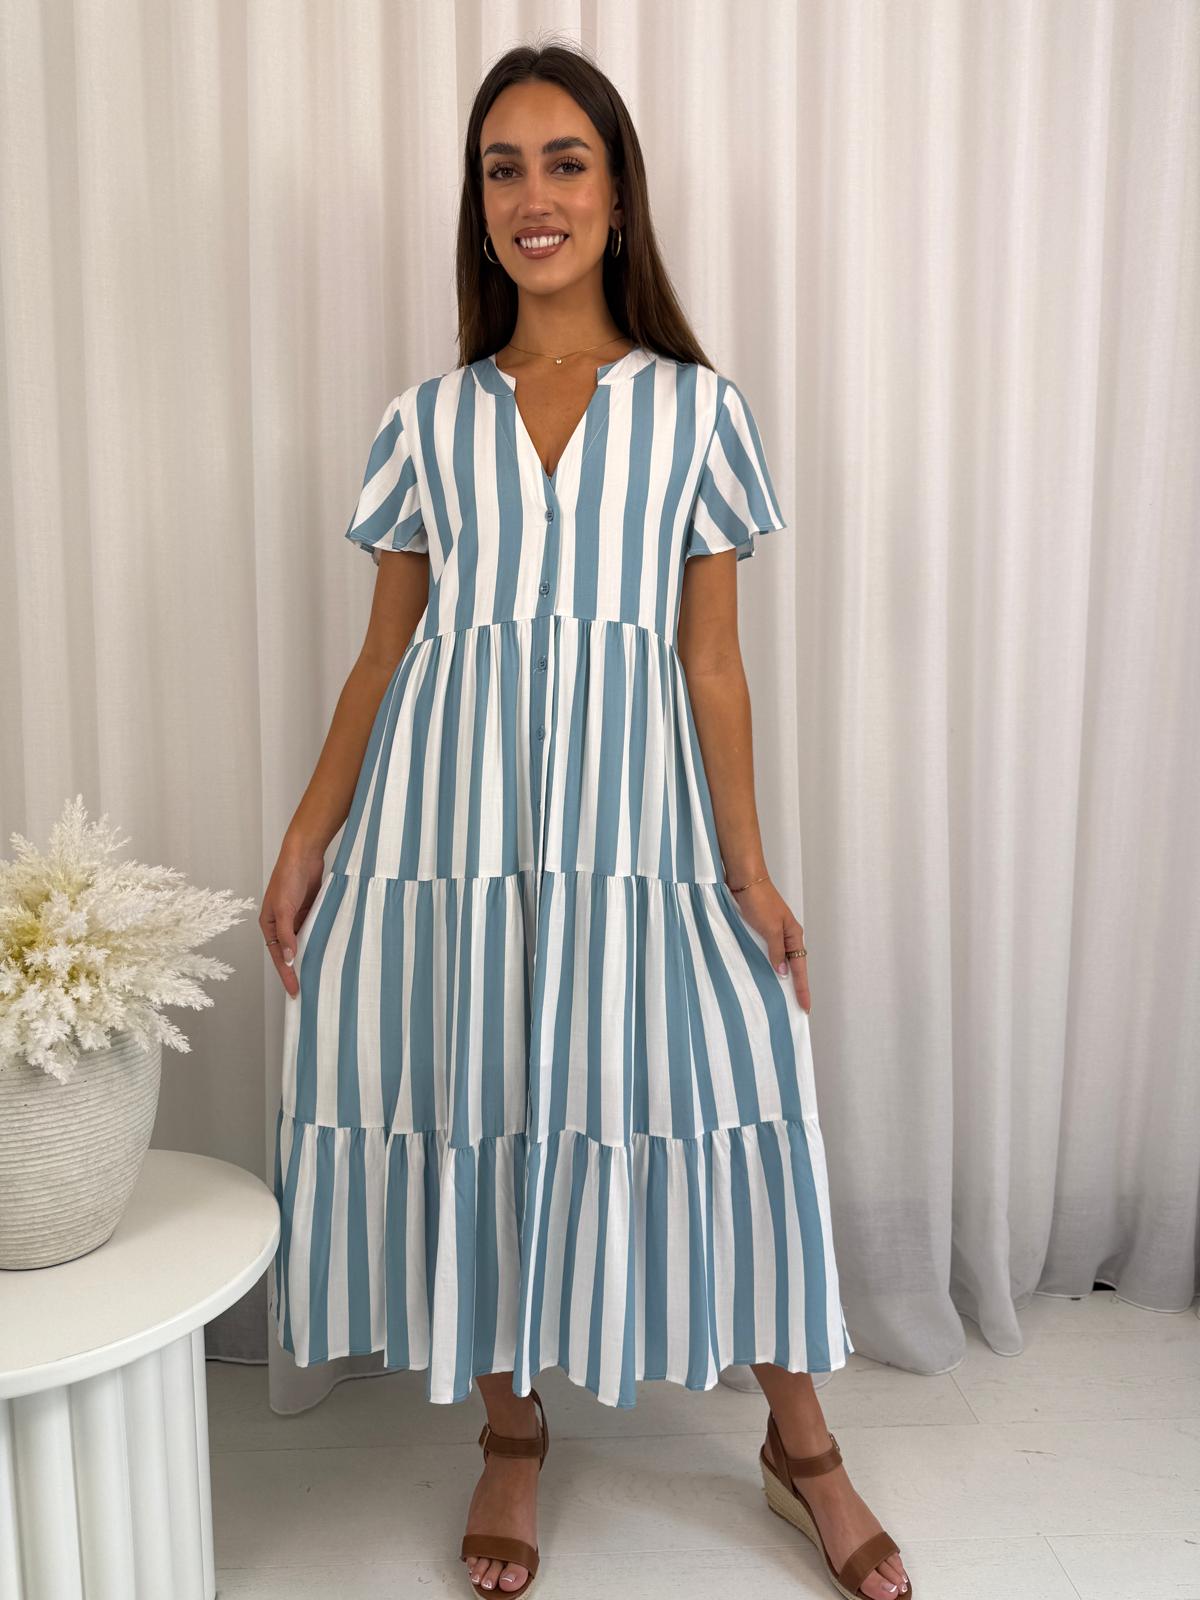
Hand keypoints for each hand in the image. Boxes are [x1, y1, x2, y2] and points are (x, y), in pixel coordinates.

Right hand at [260, 843, 325, 997]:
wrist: (304, 854)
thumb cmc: (288, 877)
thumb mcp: (285, 908)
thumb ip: (287, 934)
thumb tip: (290, 959)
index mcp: (269, 925)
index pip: (278, 957)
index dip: (286, 975)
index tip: (294, 992)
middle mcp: (282, 924)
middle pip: (290, 953)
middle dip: (297, 970)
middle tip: (308, 990)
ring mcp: (297, 918)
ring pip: (304, 943)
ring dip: (310, 956)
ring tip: (321, 976)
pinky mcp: (311, 911)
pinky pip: (315, 931)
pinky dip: (320, 941)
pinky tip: (329, 952)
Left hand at [728, 878, 809, 1012]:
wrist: (745, 879)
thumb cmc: (759, 901)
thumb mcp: (770, 928)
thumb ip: (776, 952)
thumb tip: (783, 973)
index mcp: (793, 935)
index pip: (800, 968)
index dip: (802, 989)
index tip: (805, 1008)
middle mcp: (786, 936)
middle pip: (794, 967)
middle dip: (796, 987)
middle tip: (797, 1008)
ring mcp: (773, 934)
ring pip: (779, 961)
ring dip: (781, 978)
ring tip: (781, 998)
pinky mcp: (760, 930)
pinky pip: (766, 953)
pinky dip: (767, 965)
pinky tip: (763, 975)